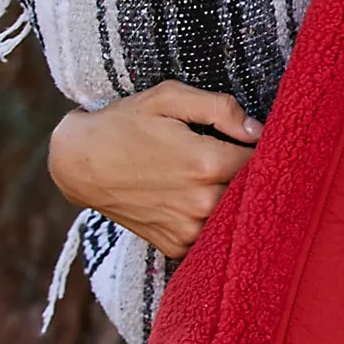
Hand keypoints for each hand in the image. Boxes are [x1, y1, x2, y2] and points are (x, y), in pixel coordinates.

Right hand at [48, 81, 262, 259]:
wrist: (79, 163)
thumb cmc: (125, 124)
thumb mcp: (169, 97)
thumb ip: (220, 108)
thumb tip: (256, 130)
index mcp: (206, 163)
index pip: (263, 162)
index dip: (264, 151)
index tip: (258, 143)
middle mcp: (201, 202)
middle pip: (252, 193)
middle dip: (253, 177)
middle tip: (238, 159)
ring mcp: (188, 229)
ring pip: (234, 218)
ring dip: (235, 201)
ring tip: (216, 179)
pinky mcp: (175, 246)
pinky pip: (211, 236)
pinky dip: (212, 220)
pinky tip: (198, 200)